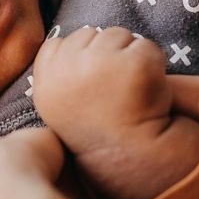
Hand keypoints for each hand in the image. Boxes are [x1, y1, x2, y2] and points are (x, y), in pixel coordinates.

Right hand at [32, 27, 198, 198]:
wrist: (135, 164)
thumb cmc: (101, 136)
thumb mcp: (62, 105)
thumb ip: (57, 74)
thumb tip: (66, 40)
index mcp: (45, 82)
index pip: (59, 44)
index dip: (81, 62)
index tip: (92, 92)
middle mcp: (65, 70)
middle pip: (89, 34)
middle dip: (105, 55)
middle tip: (113, 94)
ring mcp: (98, 64)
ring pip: (118, 36)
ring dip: (130, 58)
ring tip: (131, 93)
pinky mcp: (133, 63)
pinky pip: (146, 46)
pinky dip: (153, 64)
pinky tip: (149, 92)